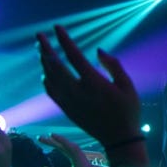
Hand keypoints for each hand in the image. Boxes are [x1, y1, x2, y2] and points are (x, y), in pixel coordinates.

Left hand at [36, 25, 147, 166]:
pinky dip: (46, 81)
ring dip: (44, 63)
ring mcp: (70, 102)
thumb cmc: (128, 110)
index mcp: (94, 82)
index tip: (57, 28)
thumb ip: (114, 66)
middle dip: (46, 49)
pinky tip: (45, 73)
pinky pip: (52, 93)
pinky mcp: (68, 110)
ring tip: (41, 49)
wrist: (119, 138)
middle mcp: (78, 91)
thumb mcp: (128, 86)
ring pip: (51, 78)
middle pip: (56, 66)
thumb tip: (99, 51)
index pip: (74, 56)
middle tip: (39, 36)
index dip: (64, 40)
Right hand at [38, 133, 109, 166]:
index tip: (51, 135)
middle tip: (41, 139)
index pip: (73, 150)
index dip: (62, 141)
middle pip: (72, 150)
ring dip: (62, 147)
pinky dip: (67, 153)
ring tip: (48, 142)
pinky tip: (60, 152)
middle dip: (57, 143)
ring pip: (75, 153)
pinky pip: (77, 158)